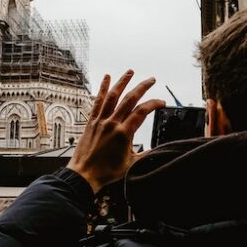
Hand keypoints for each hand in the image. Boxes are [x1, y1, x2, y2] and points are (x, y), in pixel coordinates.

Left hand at [67, 70, 165, 192]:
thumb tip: (159, 149)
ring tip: (130, 72)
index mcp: (123, 133)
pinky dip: (102, 89)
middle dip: (142, 87)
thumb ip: (145, 155)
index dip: (153, 104)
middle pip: (129, 99)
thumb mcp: (131, 164)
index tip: (161, 102)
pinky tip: (106, 78)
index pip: (142, 112)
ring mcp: (100, 121)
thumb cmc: (106, 172)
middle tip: (152, 80)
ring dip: (122, 82)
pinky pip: (97, 102)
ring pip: (113, 96)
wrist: (84, 174)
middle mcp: (112, 123)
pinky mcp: (91, 122)